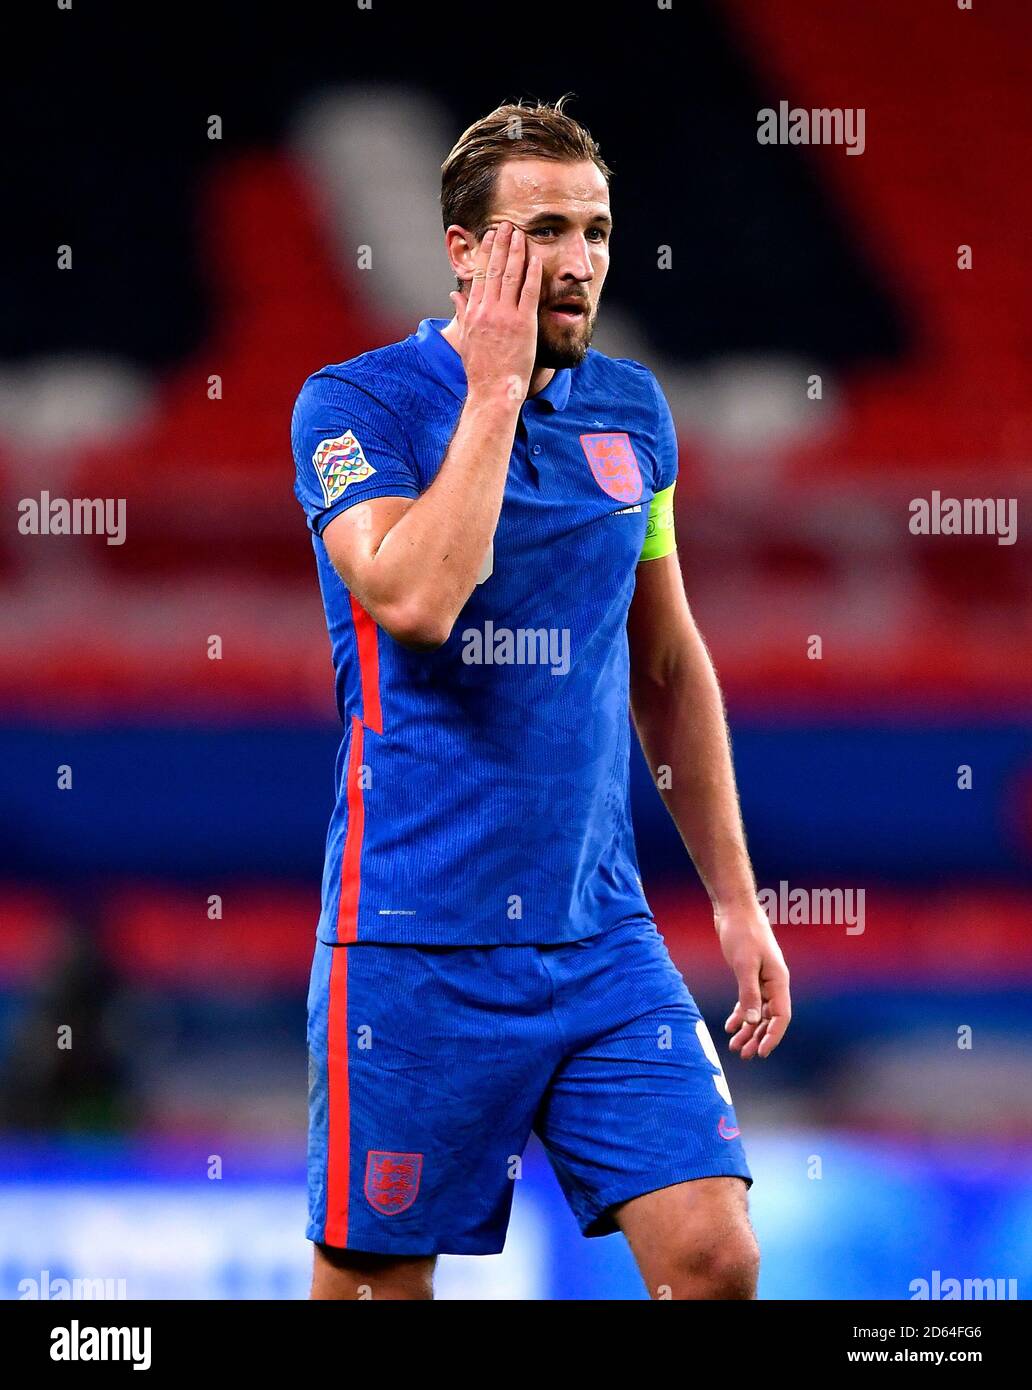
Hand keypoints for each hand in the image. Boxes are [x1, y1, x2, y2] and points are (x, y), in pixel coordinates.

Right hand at [448, 220, 541, 404]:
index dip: (487, 252)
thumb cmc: (480, 370)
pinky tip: (536, 258)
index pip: (480, 274)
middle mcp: (487, 310)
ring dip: (516, 251)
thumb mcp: (466, 340)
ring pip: (511, 276)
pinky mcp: (523, 324)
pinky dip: (533, 274)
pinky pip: (529, 293)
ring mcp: (505, 316)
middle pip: (495, 269)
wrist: (493, 391)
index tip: (491, 236)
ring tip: (520, 233)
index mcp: (473, 312)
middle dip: (501, 244)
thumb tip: (453, 296)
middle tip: (507, 224)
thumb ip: (461, 314)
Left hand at [716, 900, 790, 1058]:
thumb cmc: (742, 933)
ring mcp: (762, 979)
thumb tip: (753, 1021)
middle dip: (757, 1037)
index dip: (772, 1036)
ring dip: (748, 1029)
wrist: (734, 909)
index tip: (760, 1052)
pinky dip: (741, 1014)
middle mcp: (774, 982)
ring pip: (758, 1012)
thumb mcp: (744, 964)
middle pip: (769, 1018)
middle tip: (743, 1054)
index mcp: (779, 981)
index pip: (781, 1017)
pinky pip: (748, 1001)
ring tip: (735, 1046)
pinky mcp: (749, 974)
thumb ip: (749, 993)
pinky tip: (730, 1025)